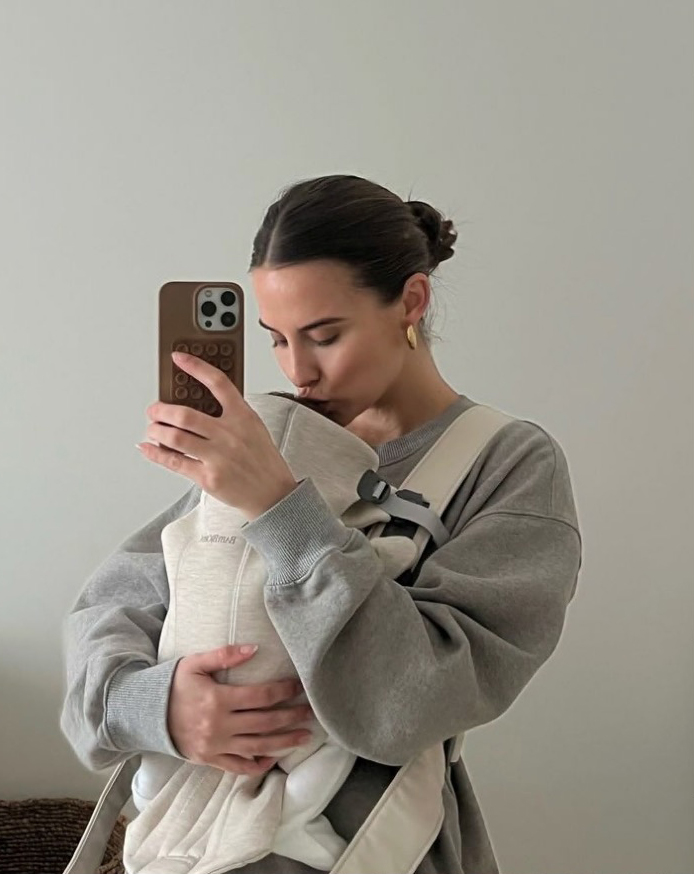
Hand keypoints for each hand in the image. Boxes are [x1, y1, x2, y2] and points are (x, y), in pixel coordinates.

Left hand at [137, 351, 298, 518]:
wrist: (274, 494)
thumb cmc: (263, 461)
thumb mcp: (255, 428)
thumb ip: (231, 413)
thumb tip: (198, 403)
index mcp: (243, 417)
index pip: (218, 383)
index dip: (196, 367)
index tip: (178, 358)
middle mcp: (230, 435)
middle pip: (186, 415)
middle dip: (161, 410)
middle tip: (154, 409)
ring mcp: (218, 457)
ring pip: (175, 437)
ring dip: (156, 430)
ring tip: (152, 428)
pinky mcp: (208, 478)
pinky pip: (174, 462)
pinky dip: (156, 453)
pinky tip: (148, 447)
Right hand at [167, 644, 313, 775]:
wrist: (146, 714)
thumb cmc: (173, 685)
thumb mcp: (195, 663)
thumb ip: (225, 655)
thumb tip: (255, 648)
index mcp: (218, 700)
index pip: (261, 696)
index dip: (283, 690)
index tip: (299, 685)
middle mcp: (219, 726)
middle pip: (265, 723)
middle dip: (291, 716)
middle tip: (311, 712)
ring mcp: (215, 746)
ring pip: (257, 747)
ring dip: (284, 743)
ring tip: (305, 737)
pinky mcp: (210, 760)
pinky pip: (238, 767)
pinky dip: (257, 765)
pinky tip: (274, 758)